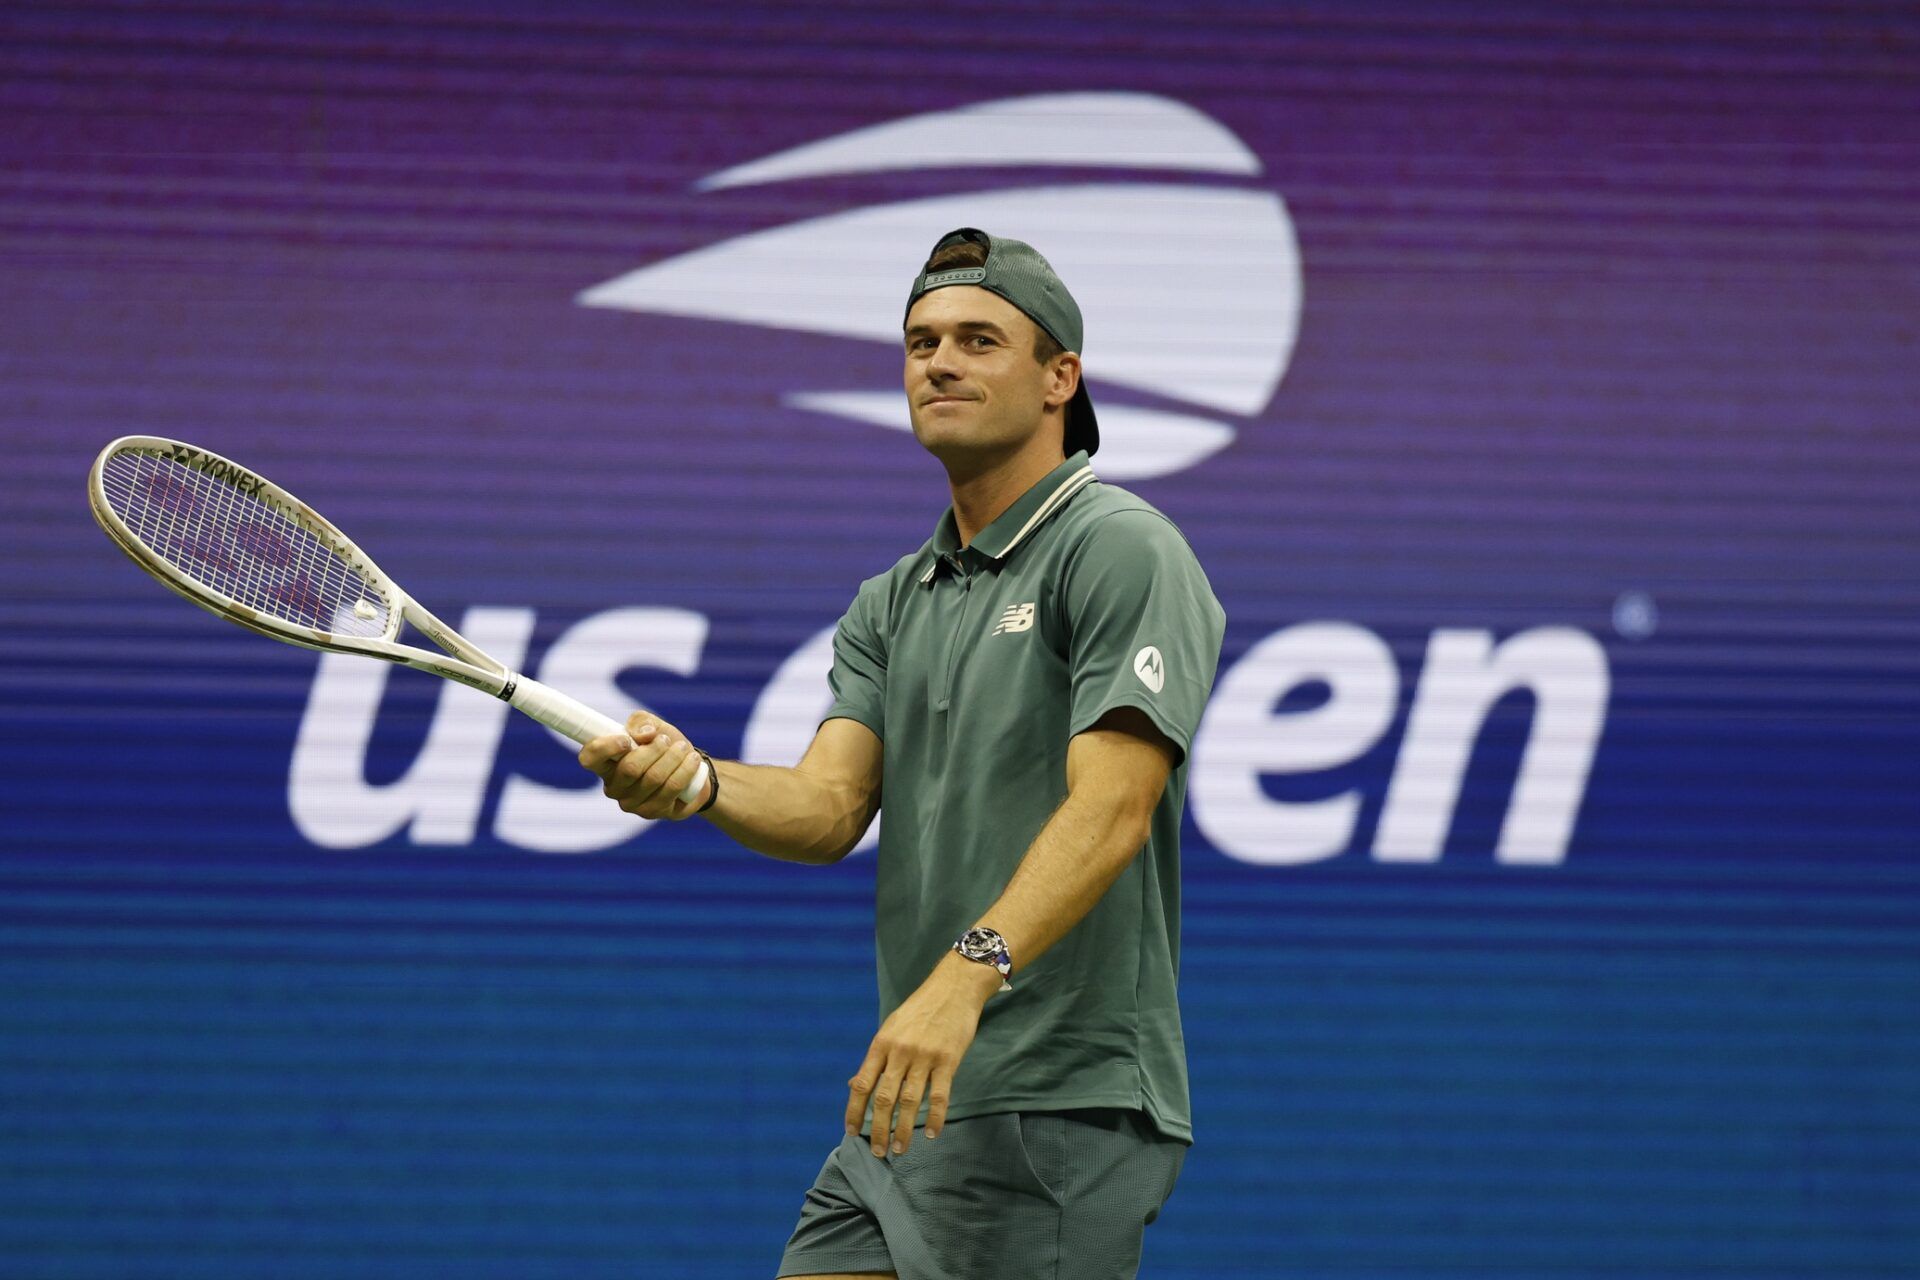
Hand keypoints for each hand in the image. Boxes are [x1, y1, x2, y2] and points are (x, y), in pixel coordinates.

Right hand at [576, 712, 709, 820]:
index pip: (589, 758)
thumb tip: (643, 734)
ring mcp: (631, 803)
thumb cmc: (665, 747)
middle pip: (630, 767)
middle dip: (655, 749)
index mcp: (606, 763)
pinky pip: (670, 788)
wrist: (692, 770)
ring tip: (683, 748)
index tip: (626, 739)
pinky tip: (692, 761)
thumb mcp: (654, 727)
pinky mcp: (652, 812)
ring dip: (674, 757)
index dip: (605, 747)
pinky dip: (685, 770)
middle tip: (667, 740)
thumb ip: (642, 722)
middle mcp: (613, 786)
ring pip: (654, 778)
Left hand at [844, 953, 1000, 1157]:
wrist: (953, 987)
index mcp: (881, 1044)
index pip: (862, 1084)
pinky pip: (940, 1095)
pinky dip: (936, 1118)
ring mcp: (924, 1056)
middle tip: (878, 1151)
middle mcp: (899, 1052)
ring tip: (900, 1149)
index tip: (851, 1132)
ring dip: (904, 1130)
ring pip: (910, 1102)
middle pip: (884, 1098)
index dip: (854, 1111)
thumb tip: (856, 1085)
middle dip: (878, 1129)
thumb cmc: (920, 1009)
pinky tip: (931, 1133)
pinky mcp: (948, 1060)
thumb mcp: (891, 1028)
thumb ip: (877, 1058)